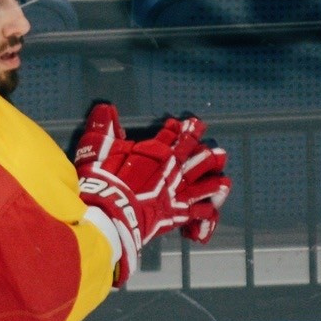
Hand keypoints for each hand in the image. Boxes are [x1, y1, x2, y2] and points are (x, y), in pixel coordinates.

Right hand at [72, 103, 231, 284]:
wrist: (111, 212)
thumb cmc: (103, 179)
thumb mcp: (97, 147)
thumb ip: (103, 127)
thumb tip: (105, 106)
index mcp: (156, 151)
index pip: (171, 135)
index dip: (179, 128)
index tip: (184, 122)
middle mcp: (172, 169)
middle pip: (193, 154)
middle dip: (200, 146)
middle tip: (212, 143)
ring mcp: (178, 192)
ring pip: (203, 182)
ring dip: (213, 178)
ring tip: (223, 174)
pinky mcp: (178, 214)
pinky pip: (199, 213)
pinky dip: (208, 213)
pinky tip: (213, 211)